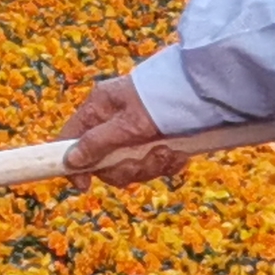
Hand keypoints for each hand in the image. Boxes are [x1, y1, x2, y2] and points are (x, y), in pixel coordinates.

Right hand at [62, 75, 192, 184]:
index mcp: (99, 108)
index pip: (71, 137)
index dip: (73, 163)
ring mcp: (136, 132)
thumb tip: (70, 160)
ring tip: (168, 153)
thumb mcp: (127, 124)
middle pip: (105, 161)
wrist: (205, 90)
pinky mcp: (157, 141)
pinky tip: (178, 154)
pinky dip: (166, 162)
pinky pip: (153, 163)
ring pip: (131, 166)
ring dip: (150, 166)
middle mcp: (114, 121)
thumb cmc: (160, 100)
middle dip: (126, 168)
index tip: (84, 185)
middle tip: (144, 161)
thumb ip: (97, 143)